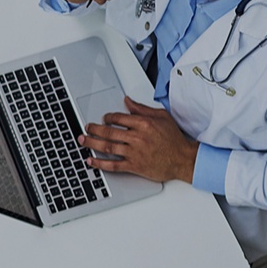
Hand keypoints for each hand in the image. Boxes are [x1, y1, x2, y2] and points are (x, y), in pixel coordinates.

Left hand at [77, 97, 197, 182]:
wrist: (183, 159)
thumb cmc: (174, 139)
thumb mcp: (161, 117)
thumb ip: (142, 109)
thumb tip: (128, 101)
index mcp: (143, 124)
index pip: (118, 118)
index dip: (107, 118)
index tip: (103, 119)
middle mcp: (137, 137)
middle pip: (109, 132)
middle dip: (94, 129)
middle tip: (86, 128)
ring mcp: (135, 153)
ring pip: (108, 147)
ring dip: (92, 144)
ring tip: (83, 141)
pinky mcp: (135, 166)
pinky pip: (113, 165)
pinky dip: (100, 163)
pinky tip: (91, 161)